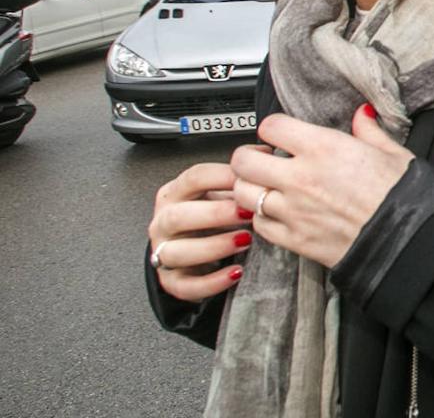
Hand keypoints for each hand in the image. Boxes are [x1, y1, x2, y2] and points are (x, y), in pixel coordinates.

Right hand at [148, 162, 253, 301]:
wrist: (190, 252)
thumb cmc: (208, 217)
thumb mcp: (219, 193)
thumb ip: (237, 178)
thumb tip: (266, 153)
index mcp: (175, 193)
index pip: (193, 178)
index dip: (222, 176)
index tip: (249, 179)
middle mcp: (164, 221)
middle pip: (180, 215)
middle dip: (216, 213)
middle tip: (247, 213)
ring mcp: (163, 251)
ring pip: (178, 251)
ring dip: (214, 246)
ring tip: (245, 240)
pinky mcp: (172, 280)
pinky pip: (187, 285)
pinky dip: (213, 281)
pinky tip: (236, 272)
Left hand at [231, 105, 414, 268]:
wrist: (409, 241)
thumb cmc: (404, 197)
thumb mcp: (393, 153)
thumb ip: (368, 131)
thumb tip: (363, 115)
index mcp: (324, 148)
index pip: (271, 126)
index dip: (273, 128)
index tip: (280, 135)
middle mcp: (301, 177)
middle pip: (243, 161)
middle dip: (249, 157)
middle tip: (262, 160)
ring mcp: (294, 211)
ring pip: (243, 194)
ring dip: (251, 189)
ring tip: (267, 188)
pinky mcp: (295, 239)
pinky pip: (259, 226)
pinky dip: (262, 219)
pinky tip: (279, 214)